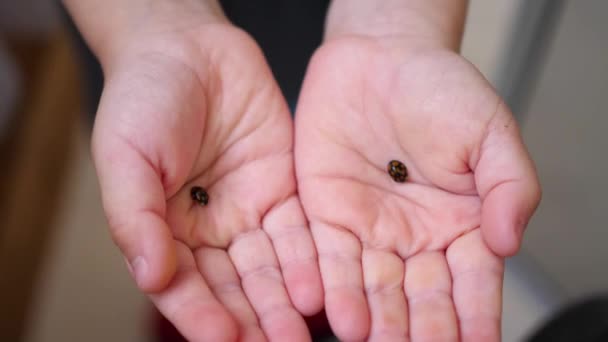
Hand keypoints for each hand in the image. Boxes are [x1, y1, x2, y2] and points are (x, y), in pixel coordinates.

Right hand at [92, 21, 322, 340]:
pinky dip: (307, 260)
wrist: (188, 48)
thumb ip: (136, 218)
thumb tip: (150, 276)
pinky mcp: (283, 189)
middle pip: (233, 286)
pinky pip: (299, 231)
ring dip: (284, 302)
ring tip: (301, 333)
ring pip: (269, 267)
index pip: (184, 285)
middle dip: (254, 319)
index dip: (200, 314)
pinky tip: (317, 288)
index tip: (222, 339)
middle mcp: (209, 230)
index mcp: (165, 231)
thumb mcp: (125, 155)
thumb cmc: (143, 99)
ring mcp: (249, 211)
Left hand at [295, 37, 540, 340]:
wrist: (380, 58)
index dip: (476, 318)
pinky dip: (332, 287)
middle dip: (421, 330)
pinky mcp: (326, 216)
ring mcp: (369, 231)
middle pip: (420, 298)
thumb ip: (509, 186)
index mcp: (461, 226)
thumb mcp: (490, 132)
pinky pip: (327, 258)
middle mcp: (414, 239)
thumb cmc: (440, 90)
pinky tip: (340, 316)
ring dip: (375, 321)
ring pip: (373, 289)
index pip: (472, 285)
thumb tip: (511, 241)